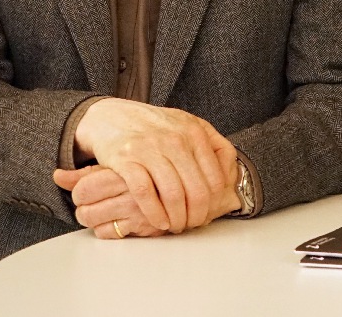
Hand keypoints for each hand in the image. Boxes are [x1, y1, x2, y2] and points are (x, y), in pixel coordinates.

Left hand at [53, 166, 165, 238]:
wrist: (192, 184)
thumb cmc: (153, 173)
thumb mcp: (121, 165)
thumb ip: (87, 172)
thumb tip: (57, 175)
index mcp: (125, 165)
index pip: (84, 185)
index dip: (79, 190)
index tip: (86, 190)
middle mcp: (130, 186)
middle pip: (84, 204)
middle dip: (84, 206)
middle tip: (93, 203)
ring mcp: (137, 207)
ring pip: (92, 219)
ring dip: (93, 218)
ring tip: (104, 212)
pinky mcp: (144, 225)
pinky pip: (109, 233)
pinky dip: (108, 230)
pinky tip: (118, 221)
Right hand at [72, 98, 235, 232]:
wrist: (111, 116)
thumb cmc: (153, 126)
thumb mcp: (187, 125)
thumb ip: (212, 146)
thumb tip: (230, 177)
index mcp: (195, 132)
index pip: (215, 178)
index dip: (214, 203)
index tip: (208, 213)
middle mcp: (175, 139)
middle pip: (197, 190)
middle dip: (197, 215)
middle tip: (191, 225)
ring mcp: (150, 148)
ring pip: (173, 195)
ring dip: (177, 219)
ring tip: (175, 226)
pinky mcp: (126, 159)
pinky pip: (145, 194)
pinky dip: (154, 213)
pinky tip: (158, 221)